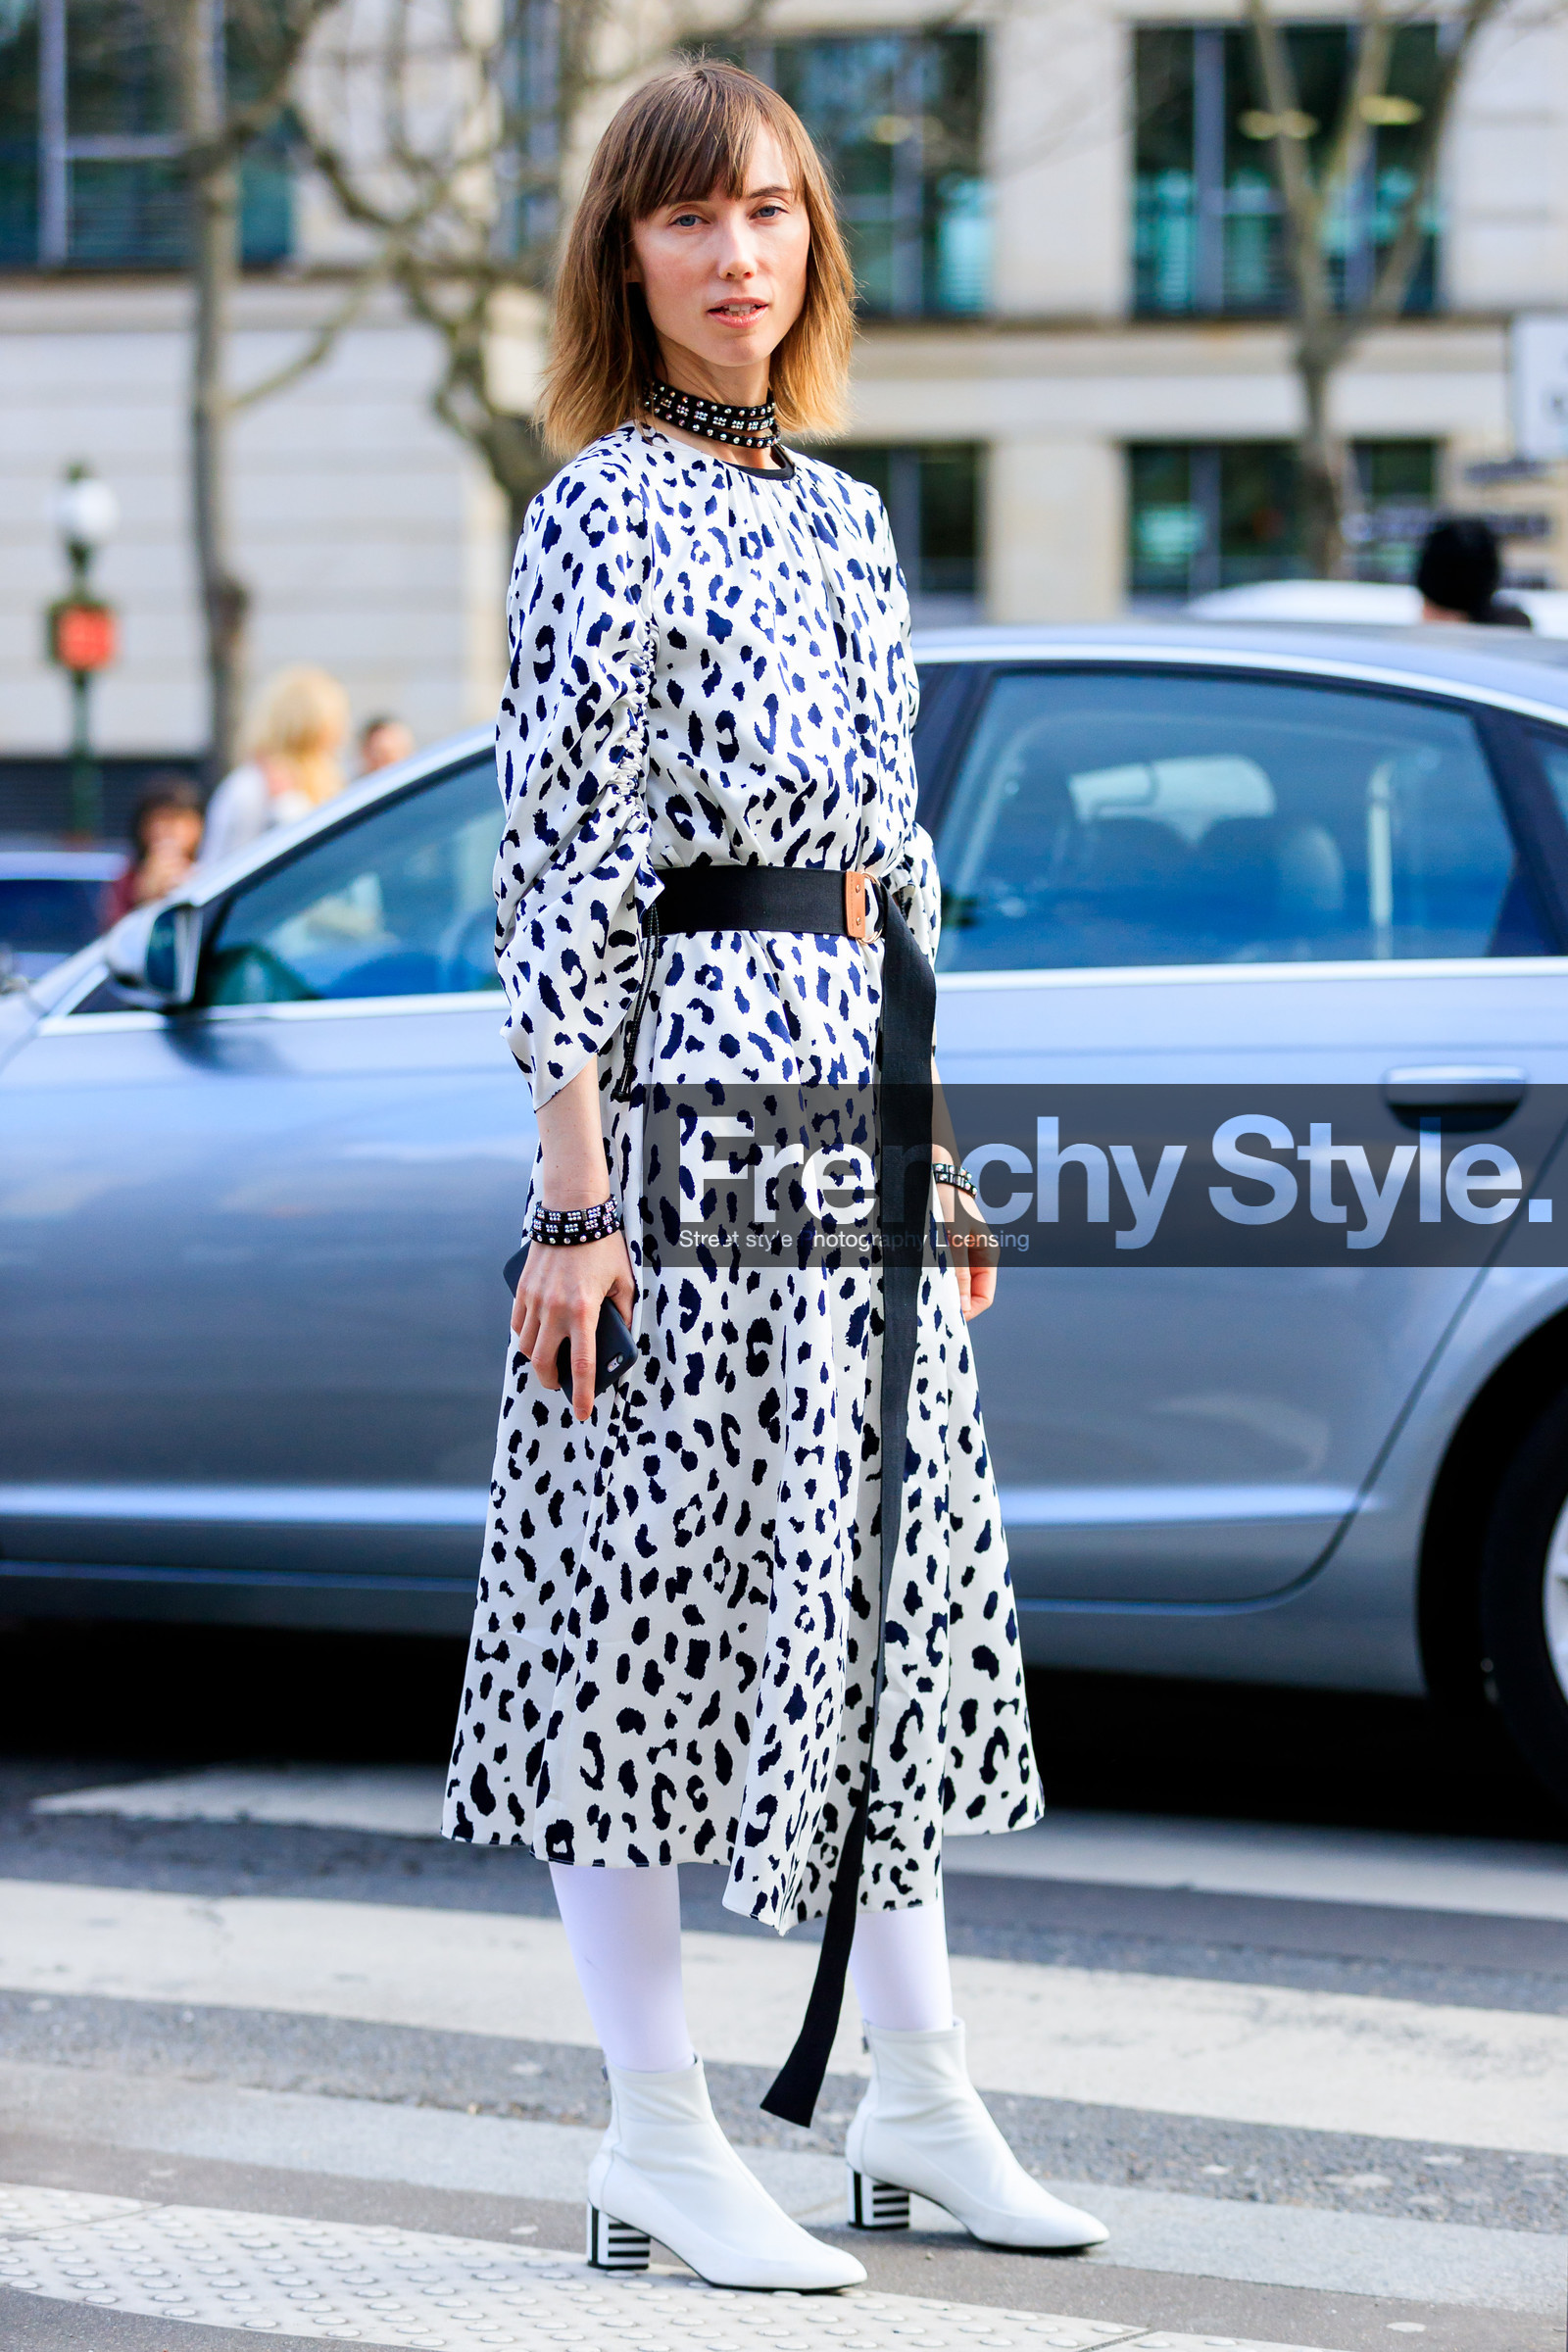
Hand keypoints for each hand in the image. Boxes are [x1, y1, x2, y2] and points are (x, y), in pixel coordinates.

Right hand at [512, 1226, 635, 1419]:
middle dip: (550, 1381)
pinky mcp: (522, 1290)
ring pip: (526, 1346)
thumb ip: (623, 1311)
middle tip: (559, 1385)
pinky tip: (536, 1336)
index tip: (582, 1412)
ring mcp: (535, 1300)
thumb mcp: (624, 1280)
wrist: (572, 1213)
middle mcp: (555, 1310)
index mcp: (584, 1311)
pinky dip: (525, 1335)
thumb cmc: (603, 1246)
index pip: (582, 1364)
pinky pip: (518, 1323)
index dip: (581, 1394)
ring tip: (549, 1359)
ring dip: (536, 1359)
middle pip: (543, 1362)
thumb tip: (622, 1335)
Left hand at [936, 1181, 996, 1320]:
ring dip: (942, 1291)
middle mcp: (977, 1259)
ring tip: (924, 1293)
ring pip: (954, 1286)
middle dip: (953, 1303)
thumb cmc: (949, 1204)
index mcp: (988, 1257)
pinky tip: (920, 1279)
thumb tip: (963, 1307)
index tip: (948, 1317)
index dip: (968, 1311)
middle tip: (931, 1309)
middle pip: (968, 1294)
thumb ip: (959, 1273)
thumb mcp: (955, 1240)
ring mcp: (962, 1256)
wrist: (936, 1177)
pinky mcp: (947, 1251)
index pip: (984, 1297)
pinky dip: (934, 1279)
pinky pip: (943, 1274)